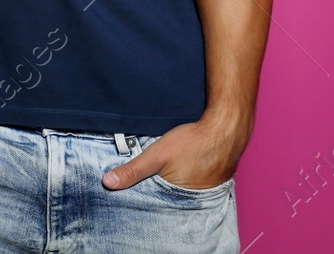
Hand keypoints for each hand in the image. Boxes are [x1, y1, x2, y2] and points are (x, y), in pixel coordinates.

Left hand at [102, 112, 253, 191]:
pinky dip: (184, 177)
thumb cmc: (194, 142)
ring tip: (166, 171)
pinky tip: (181, 166)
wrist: (226, 128)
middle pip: (167, 198)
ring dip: (171, 183)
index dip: (143, 198)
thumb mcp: (157, 155)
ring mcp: (205, 191)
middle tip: (149, 178)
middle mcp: (193, 201)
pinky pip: (192, 183)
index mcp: (178, 200)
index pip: (154, 205)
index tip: (132, 193)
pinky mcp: (212, 180)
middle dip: (156, 191)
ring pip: (179, 190)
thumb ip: (133, 170)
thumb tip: (108, 182)